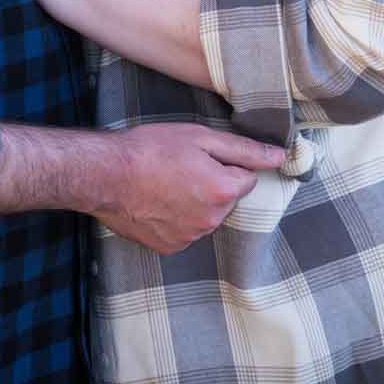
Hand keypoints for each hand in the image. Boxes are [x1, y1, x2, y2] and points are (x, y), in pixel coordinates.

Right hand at [94, 124, 284, 254]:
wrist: (104, 175)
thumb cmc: (149, 149)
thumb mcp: (199, 137)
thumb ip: (243, 149)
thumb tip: (278, 157)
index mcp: (223, 190)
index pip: (246, 177)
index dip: (226, 163)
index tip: (203, 155)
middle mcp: (211, 220)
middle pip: (227, 198)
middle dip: (212, 183)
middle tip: (181, 166)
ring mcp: (190, 237)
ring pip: (206, 215)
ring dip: (195, 201)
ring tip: (165, 183)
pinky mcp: (170, 247)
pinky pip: (186, 230)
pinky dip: (177, 217)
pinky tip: (157, 201)